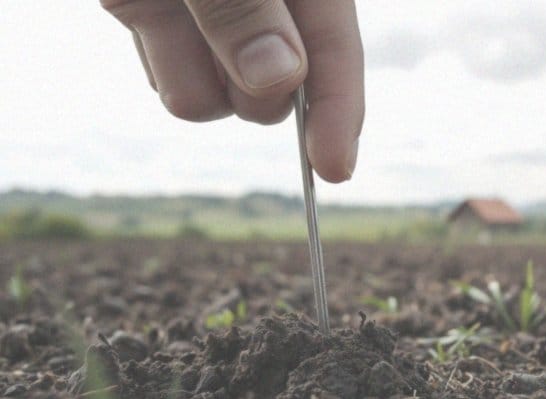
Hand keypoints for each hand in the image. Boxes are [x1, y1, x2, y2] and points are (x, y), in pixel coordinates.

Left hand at [102, 0, 363, 181]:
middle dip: (245, 81)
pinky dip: (160, 58)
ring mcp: (216, 19)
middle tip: (203, 19)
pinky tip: (141, 5)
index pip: (336, 50)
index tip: (332, 168)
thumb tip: (281, 80)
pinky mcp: (168, 28)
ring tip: (157, 0)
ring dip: (186, 67)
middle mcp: (269, 5)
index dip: (339, 110)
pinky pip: (175, 87)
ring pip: (218, 101)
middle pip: (274, 94)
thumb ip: (243, 4)